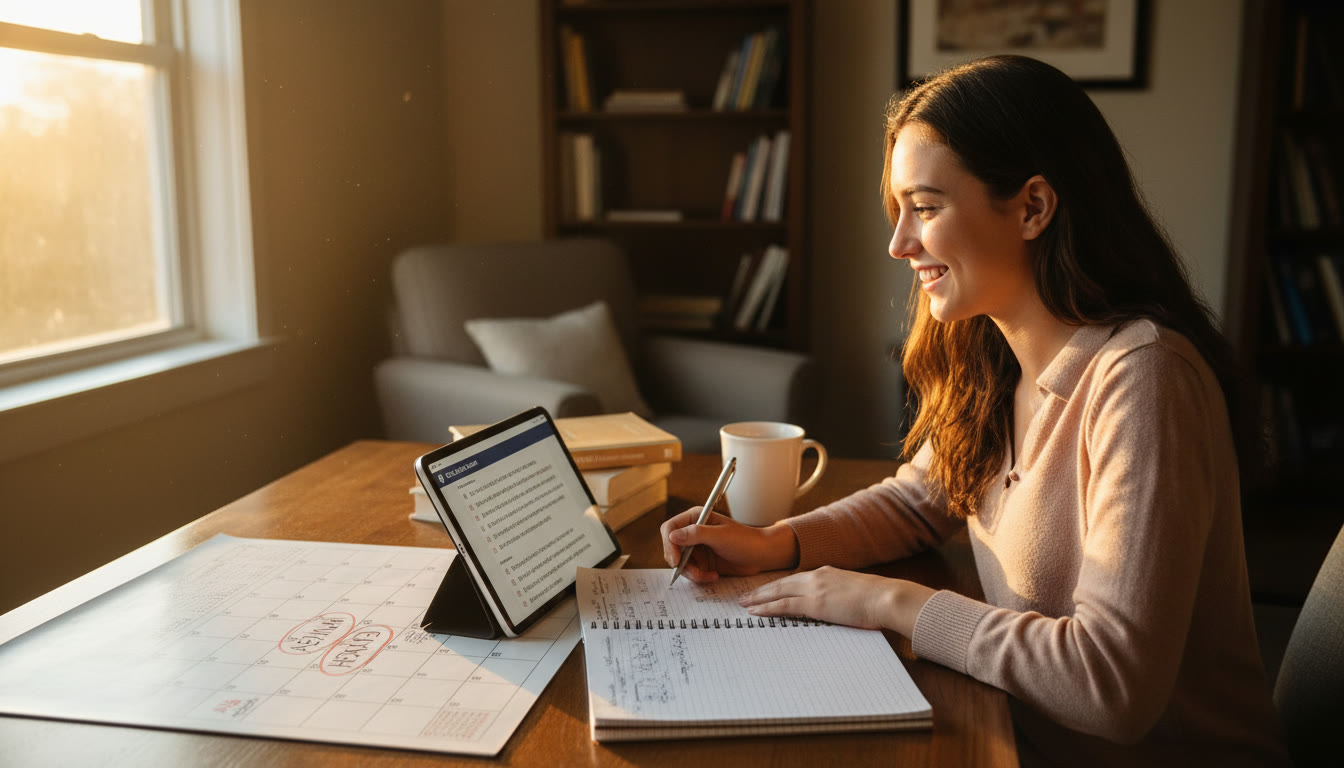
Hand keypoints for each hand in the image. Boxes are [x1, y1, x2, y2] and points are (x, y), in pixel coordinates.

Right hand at [660, 507, 798, 582]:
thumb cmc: (745, 540)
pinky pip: (691, 572)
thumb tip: (672, 536)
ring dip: (691, 573)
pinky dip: (699, 577)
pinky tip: (713, 576)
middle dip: (681, 563)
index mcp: (695, 518)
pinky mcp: (702, 561)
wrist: (762, 555)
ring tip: (708, 576)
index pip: (670, 528)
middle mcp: (693, 532)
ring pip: (680, 563)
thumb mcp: (720, 536)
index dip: (669, 545)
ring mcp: (697, 548)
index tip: (676, 560)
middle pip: (671, 548)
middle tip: (694, 573)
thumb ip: (696, 534)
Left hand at [738, 566, 935, 634]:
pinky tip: (755, 612)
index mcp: (827, 573)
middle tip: (745, 596)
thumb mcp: (856, 593)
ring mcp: (815, 589)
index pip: (796, 580)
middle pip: (782, 583)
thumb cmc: (879, 600)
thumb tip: (837, 607)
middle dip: (762, 590)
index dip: (779, 585)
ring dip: (759, 598)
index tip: (766, 590)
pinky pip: (784, 605)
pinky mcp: (815, 604)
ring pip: (778, 592)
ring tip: (743, 604)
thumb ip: (841, 597)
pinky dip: (767, 608)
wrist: (887, 598)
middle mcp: (817, 577)